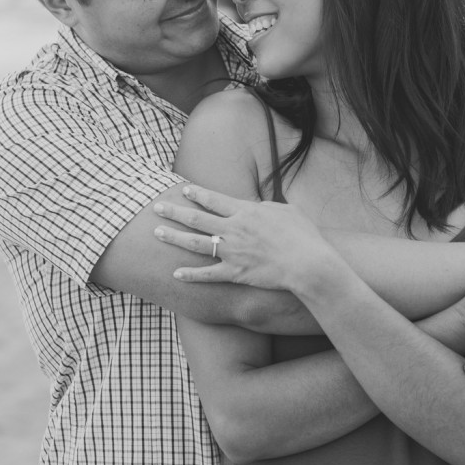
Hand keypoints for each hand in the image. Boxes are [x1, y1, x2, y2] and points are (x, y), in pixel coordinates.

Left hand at [154, 185, 334, 291]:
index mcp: (246, 211)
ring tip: (156, 233)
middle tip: (156, 207)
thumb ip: (267, 207)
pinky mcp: (235, 273)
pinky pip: (208, 274)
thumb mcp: (287, 210)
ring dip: (174, 237)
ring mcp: (232, 252)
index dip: (197, 194)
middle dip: (174, 212)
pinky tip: (175, 273)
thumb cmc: (303, 235)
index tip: (184, 190)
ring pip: (196, 243)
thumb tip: (258, 207)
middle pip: (197, 218)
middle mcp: (234, 229)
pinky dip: (191, 274)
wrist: (308, 263)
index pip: (215, 199)